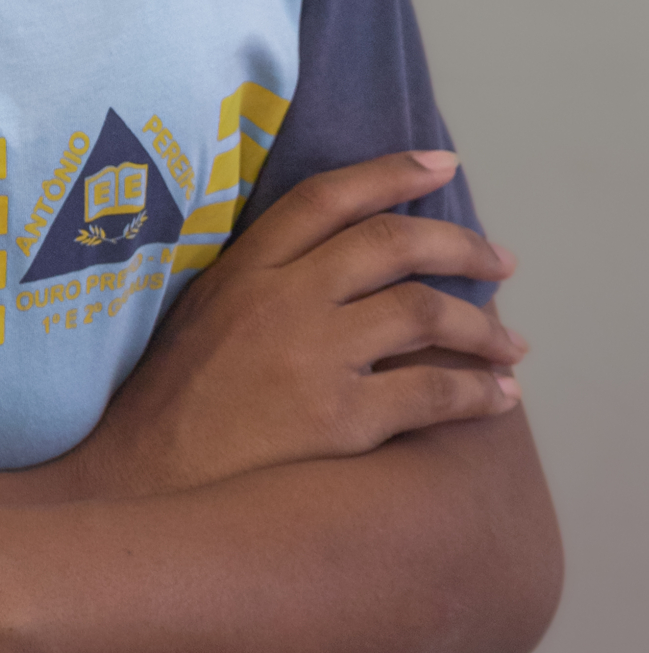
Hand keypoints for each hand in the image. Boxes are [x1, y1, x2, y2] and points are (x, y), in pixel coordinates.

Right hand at [72, 148, 524, 500]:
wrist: (141, 487)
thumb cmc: (168, 407)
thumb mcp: (200, 315)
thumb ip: (258, 281)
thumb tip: (335, 264)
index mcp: (243, 268)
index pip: (328, 196)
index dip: (392, 172)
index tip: (443, 165)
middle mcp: (282, 299)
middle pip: (392, 244)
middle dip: (460, 247)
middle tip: (500, 262)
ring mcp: (311, 357)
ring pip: (423, 312)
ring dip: (481, 325)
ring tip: (510, 343)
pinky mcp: (337, 421)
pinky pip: (430, 392)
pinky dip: (477, 391)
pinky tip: (499, 397)